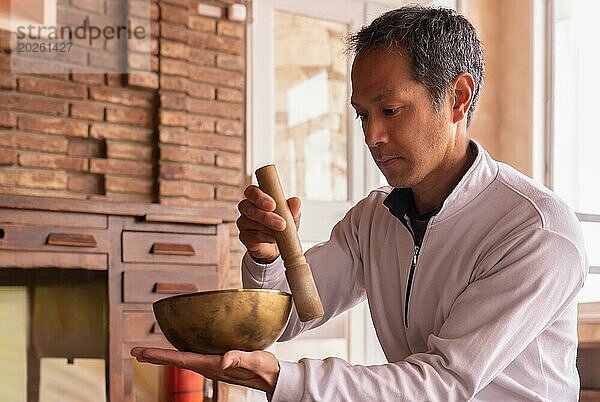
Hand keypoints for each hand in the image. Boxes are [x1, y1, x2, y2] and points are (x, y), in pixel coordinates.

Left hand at [131, 347, 279, 394]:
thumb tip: (223, 359)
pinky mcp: (217, 362)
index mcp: (213, 365)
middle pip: (176, 361)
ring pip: (182, 359)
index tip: (140, 352)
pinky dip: (179, 353)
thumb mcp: (256, 360)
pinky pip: (192, 357)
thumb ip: (241, 358)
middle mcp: (208, 366)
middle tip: (135, 352)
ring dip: (164, 356)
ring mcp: (212, 365)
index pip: (180, 360)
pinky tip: (178, 349)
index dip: (159, 355)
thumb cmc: (266, 369)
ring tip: (149, 352)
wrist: (273, 378)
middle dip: (155, 356)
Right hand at [237, 185, 300, 262]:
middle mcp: (247, 208)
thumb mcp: (291, 217)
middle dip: (265, 217)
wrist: (278, 244)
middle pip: (249, 208)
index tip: (273, 205)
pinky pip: (251, 237)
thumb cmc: (282, 224)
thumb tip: (296, 201)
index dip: (259, 197)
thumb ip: (293, 208)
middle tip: (282, 224)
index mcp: (257, 197)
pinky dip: (265, 238)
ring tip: (281, 232)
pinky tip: (273, 239)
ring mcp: (243, 223)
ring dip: (268, 229)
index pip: (252, 191)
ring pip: (251, 223)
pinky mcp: (244, 237)